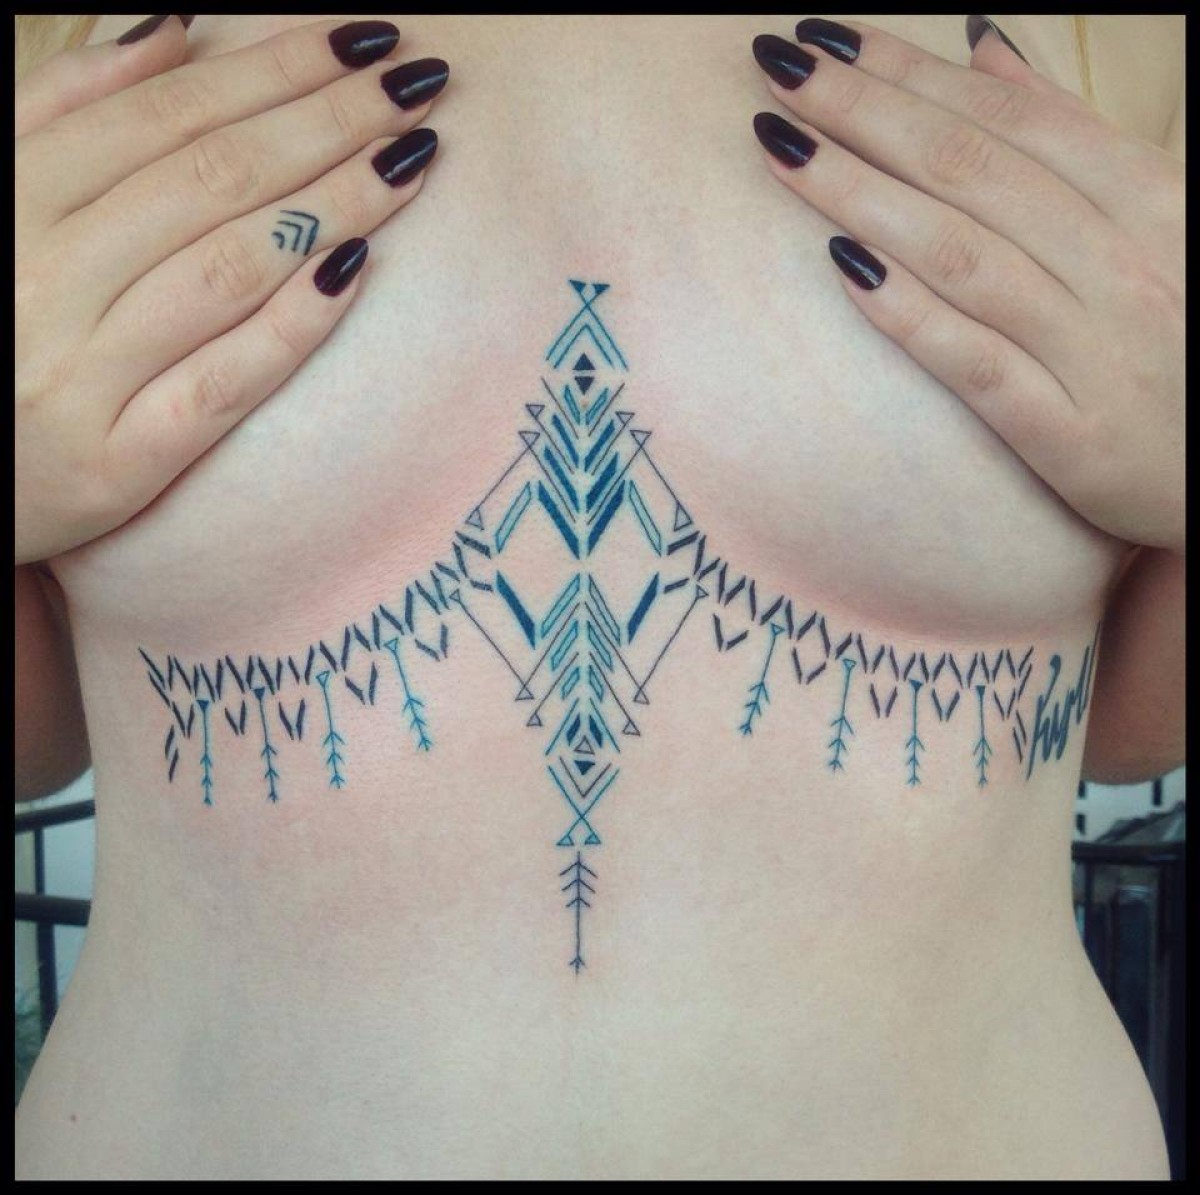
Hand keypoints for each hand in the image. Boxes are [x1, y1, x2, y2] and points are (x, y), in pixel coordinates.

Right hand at [16, 15, 448, 563]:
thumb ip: (68, 111)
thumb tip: (177, 33)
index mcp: (12, 200)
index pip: (167, 115)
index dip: (272, 69)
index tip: (358, 42)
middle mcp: (42, 281)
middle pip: (213, 181)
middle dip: (325, 124)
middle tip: (410, 90)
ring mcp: (80, 377)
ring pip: (228, 270)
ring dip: (332, 208)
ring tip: (406, 163)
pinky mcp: (118, 462)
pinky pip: (224, 382)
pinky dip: (293, 324)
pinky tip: (358, 272)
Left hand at [749, 17, 1183, 553]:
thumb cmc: (1177, 336)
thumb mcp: (1151, 221)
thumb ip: (1068, 136)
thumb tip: (984, 47)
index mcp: (1147, 199)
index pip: (1011, 115)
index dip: (912, 72)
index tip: (828, 41)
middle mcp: (1123, 263)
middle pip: (973, 169)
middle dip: (868, 111)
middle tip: (783, 73)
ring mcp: (1095, 350)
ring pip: (962, 254)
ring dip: (864, 194)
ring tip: (785, 151)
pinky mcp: (1067, 432)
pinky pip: (974, 362)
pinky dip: (910, 313)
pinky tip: (842, 267)